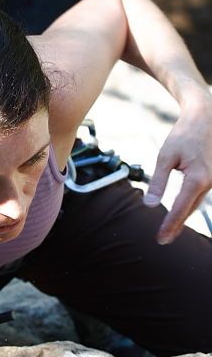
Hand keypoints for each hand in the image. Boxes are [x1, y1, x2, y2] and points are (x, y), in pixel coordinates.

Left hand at [144, 92, 211, 242]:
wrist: (205, 116)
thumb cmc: (184, 134)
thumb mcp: (166, 156)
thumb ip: (158, 181)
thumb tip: (150, 204)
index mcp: (197, 179)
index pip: (180, 209)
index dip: (169, 225)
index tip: (160, 238)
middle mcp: (209, 182)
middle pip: (190, 210)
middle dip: (176, 226)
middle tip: (163, 240)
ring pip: (196, 204)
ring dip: (182, 217)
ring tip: (169, 231)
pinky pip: (200, 195)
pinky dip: (189, 205)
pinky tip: (180, 212)